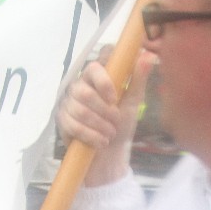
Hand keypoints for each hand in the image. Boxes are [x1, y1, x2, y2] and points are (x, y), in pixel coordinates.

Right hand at [57, 49, 155, 185]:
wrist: (110, 154)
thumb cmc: (121, 125)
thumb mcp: (133, 103)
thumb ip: (138, 79)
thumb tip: (148, 55)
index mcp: (97, 77)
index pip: (95, 65)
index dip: (103, 79)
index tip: (114, 97)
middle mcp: (79, 85)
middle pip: (85, 91)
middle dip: (104, 111)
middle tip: (115, 122)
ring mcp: (68, 102)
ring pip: (80, 110)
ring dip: (100, 125)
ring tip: (109, 134)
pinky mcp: (62, 119)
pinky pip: (73, 125)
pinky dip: (91, 135)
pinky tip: (100, 142)